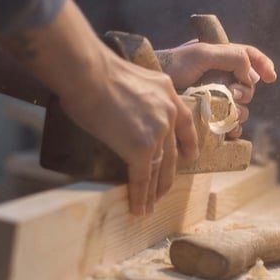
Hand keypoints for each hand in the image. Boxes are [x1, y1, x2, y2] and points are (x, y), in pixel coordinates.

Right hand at [0, 0, 198, 215]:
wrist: (88, 73)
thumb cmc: (95, 71)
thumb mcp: (131, 76)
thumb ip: (137, 95)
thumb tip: (121, 107)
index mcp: (167, 92)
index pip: (185, 122)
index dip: (188, 143)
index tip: (190, 156)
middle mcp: (168, 112)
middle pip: (172, 152)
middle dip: (167, 175)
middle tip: (162, 191)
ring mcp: (157, 132)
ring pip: (159, 169)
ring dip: (154, 191)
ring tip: (149, 207)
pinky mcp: (140, 149)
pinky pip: (143, 178)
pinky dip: (140, 197)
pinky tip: (138, 209)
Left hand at [156, 41, 276, 137]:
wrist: (151, 91)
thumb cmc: (172, 66)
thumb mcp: (202, 54)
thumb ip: (231, 57)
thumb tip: (251, 76)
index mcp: (219, 57)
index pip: (249, 57)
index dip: (263, 65)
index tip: (271, 78)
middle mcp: (219, 77)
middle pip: (248, 86)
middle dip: (245, 91)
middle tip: (232, 94)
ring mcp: (214, 98)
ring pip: (241, 108)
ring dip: (240, 111)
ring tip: (229, 112)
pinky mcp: (208, 117)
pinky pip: (229, 126)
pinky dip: (233, 129)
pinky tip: (230, 130)